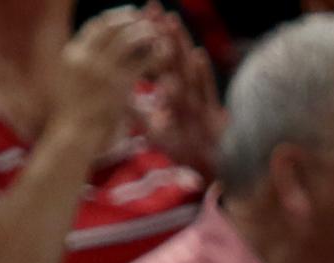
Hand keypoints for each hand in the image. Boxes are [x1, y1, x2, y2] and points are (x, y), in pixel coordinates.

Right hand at [50, 6, 163, 159]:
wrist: (75, 136)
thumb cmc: (77, 115)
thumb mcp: (75, 84)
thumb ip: (86, 67)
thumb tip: (94, 54)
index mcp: (72, 54)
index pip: (94, 27)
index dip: (114, 18)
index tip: (129, 14)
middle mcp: (84, 57)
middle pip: (109, 27)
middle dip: (129, 19)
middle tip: (146, 17)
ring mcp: (100, 70)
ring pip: (126, 40)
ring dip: (143, 32)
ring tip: (157, 30)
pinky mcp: (117, 85)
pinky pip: (140, 63)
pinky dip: (154, 55)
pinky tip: (165, 52)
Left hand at [138, 3, 224, 177]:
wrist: (210, 174)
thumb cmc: (187, 153)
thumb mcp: (156, 131)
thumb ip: (141, 112)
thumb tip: (120, 96)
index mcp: (175, 95)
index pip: (160, 62)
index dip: (150, 41)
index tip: (138, 17)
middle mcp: (188, 94)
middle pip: (174, 58)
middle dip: (163, 32)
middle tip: (153, 7)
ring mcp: (201, 103)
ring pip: (189, 69)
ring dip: (180, 46)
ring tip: (171, 23)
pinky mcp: (213, 116)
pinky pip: (206, 93)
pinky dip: (201, 75)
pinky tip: (197, 56)